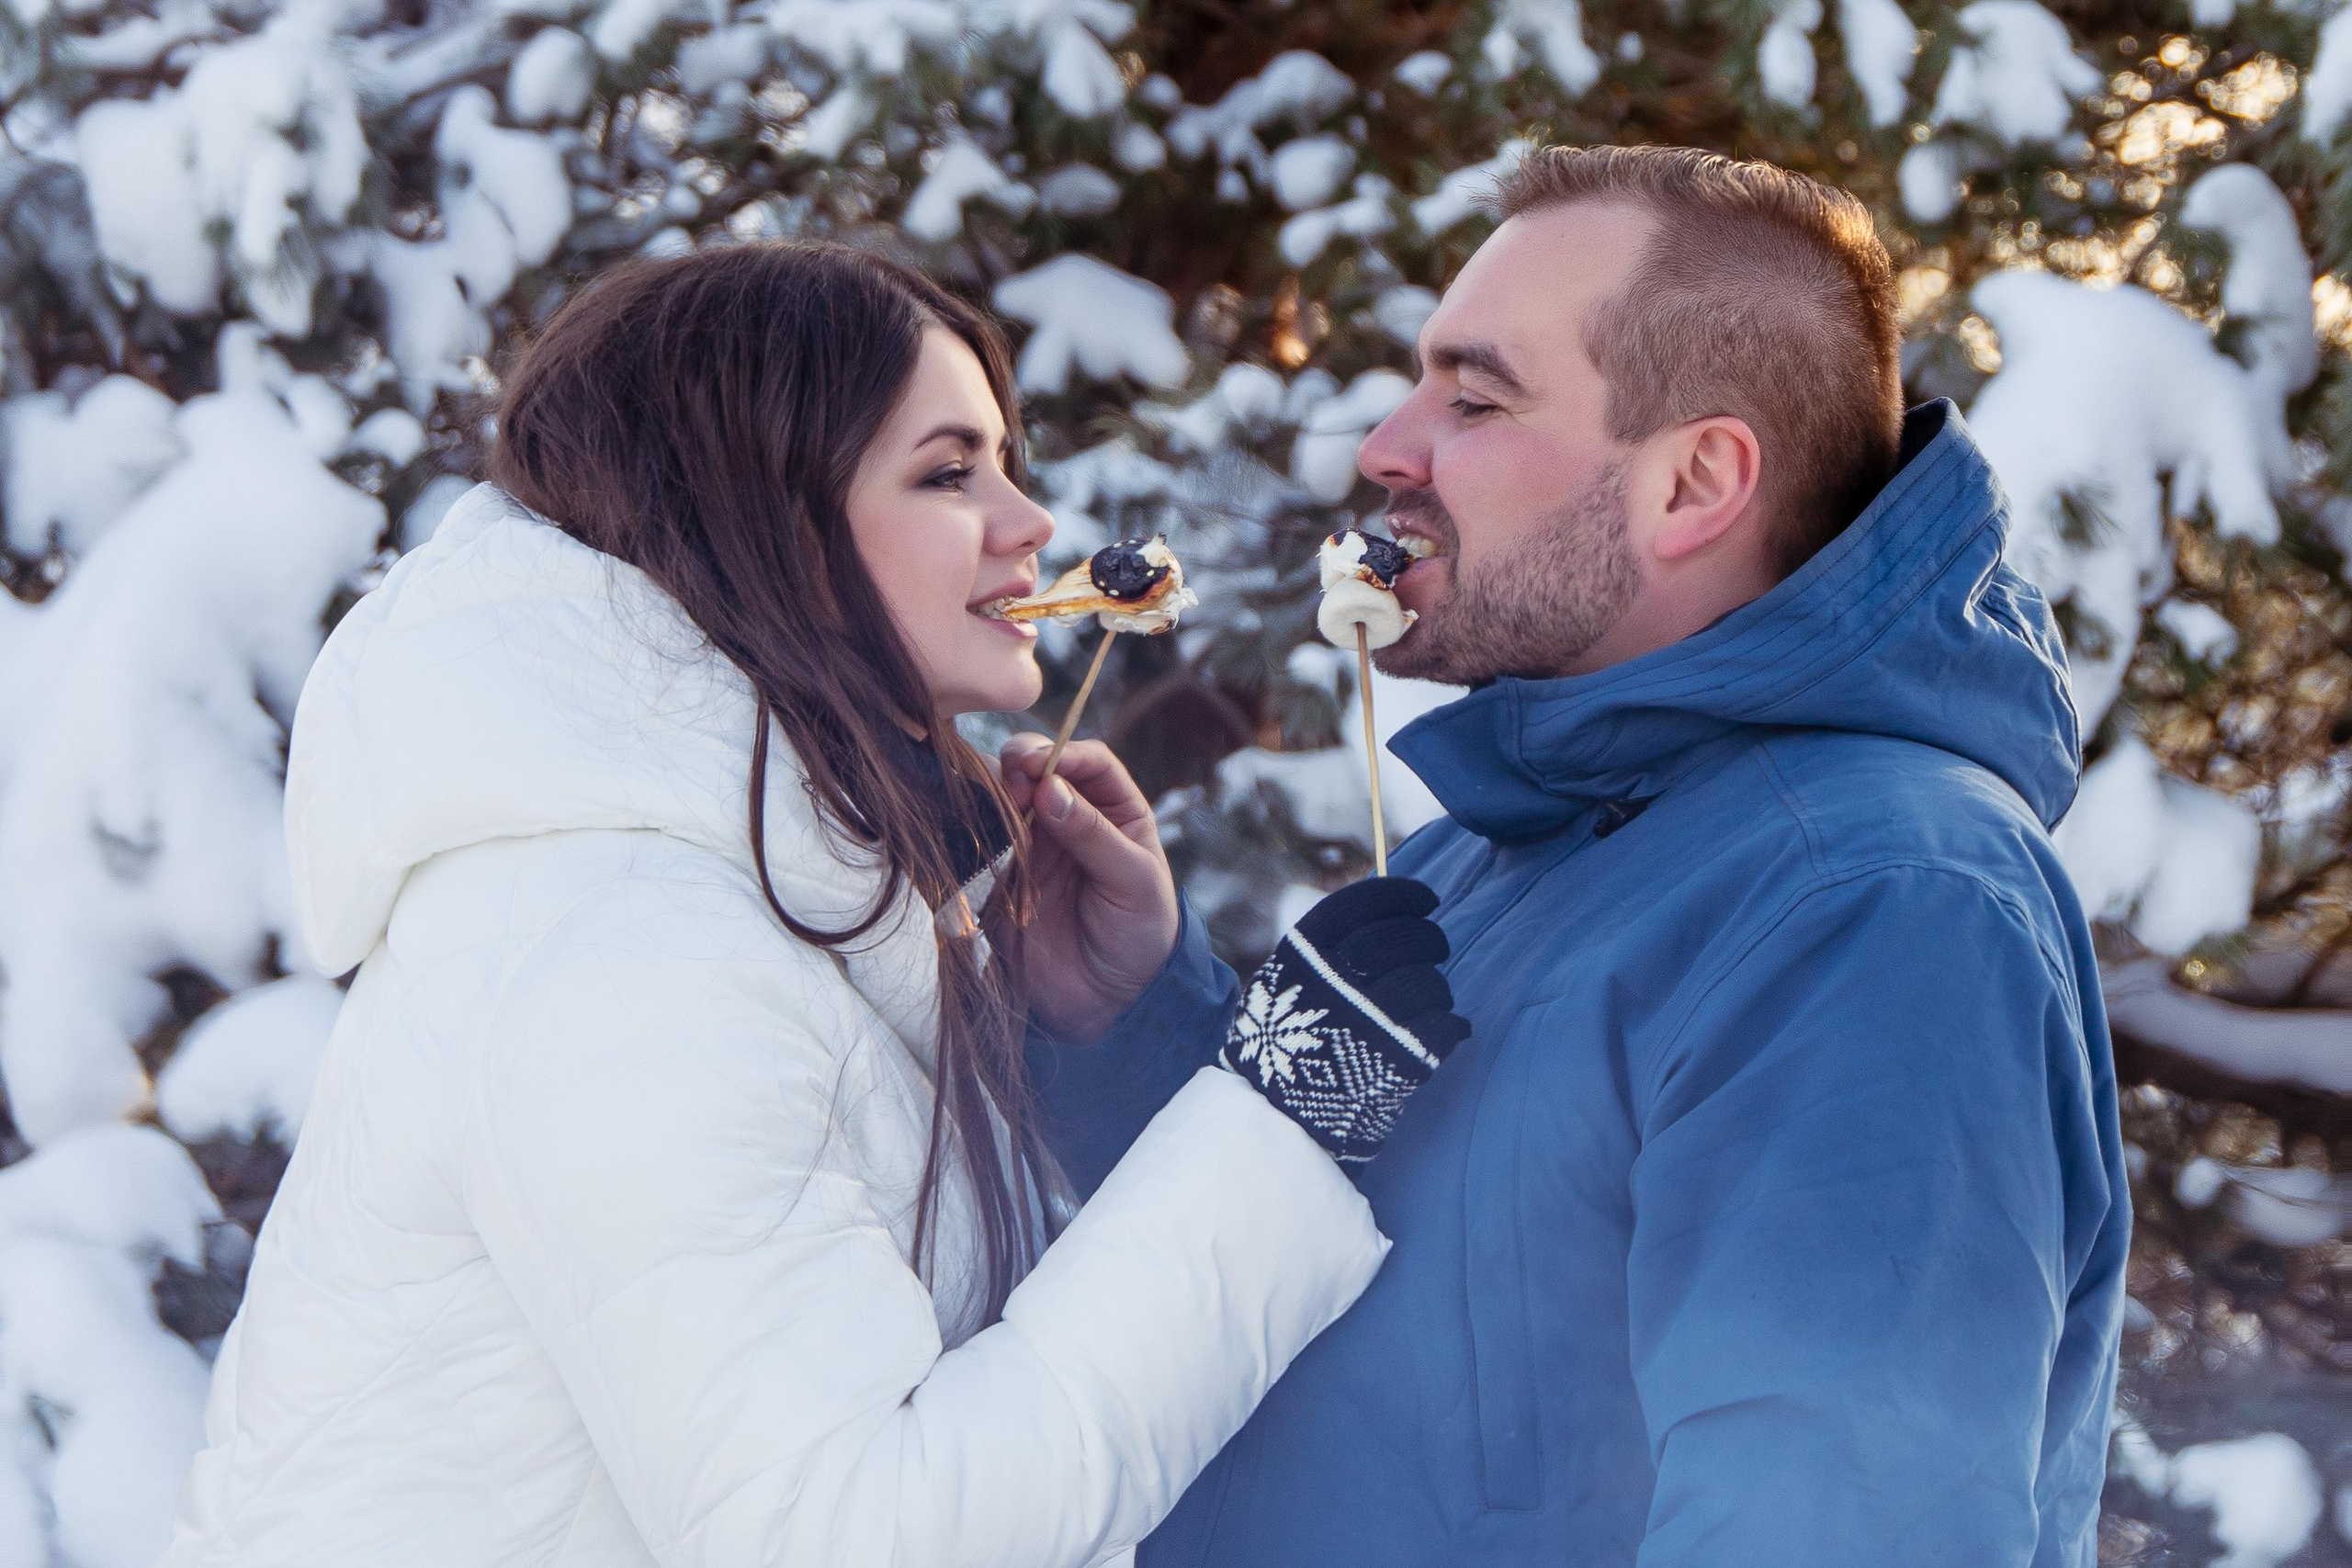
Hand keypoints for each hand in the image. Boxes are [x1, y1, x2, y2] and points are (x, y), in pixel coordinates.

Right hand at [997, 735, 1179, 1042]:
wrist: (1103, 1003)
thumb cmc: (1137, 937)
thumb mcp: (1133, 884)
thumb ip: (1095, 836)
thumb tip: (1051, 789)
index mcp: (1118, 812)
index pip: (1091, 762)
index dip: (1065, 754)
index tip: (1041, 765)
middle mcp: (1075, 817)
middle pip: (1043, 767)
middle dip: (1025, 763)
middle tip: (1016, 782)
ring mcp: (1037, 842)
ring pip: (1009, 794)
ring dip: (999, 789)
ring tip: (1003, 805)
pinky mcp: (1005, 870)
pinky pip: (986, 834)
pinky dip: (978, 821)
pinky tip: (979, 824)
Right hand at [1221, 877, 1468, 1163]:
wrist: (1272, 1119)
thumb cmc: (1281, 1046)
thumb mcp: (1282, 983)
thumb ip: (1323, 952)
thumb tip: (1382, 915)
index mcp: (1305, 955)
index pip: (1364, 903)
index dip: (1403, 894)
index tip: (1426, 898)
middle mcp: (1337, 980)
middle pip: (1406, 938)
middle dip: (1430, 938)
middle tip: (1434, 945)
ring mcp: (1368, 1020)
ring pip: (1430, 983)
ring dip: (1438, 989)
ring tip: (1429, 1000)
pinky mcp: (1397, 1060)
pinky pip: (1445, 1027)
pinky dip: (1452, 1027)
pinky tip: (1449, 1030)